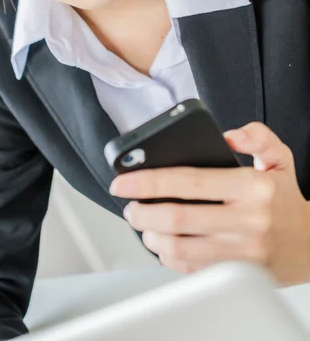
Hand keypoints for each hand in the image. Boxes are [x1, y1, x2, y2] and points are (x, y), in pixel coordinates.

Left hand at [110, 123, 309, 285]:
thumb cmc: (286, 199)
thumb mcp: (279, 156)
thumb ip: (256, 136)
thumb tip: (228, 135)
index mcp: (253, 188)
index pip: (191, 182)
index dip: (150, 181)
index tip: (123, 181)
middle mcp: (249, 221)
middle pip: (178, 219)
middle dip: (142, 213)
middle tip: (129, 207)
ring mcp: (244, 253)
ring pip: (181, 249)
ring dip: (152, 237)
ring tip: (144, 225)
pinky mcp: (238, 276)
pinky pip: (193, 270)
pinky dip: (169, 258)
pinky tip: (164, 245)